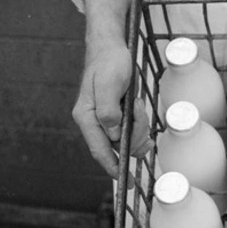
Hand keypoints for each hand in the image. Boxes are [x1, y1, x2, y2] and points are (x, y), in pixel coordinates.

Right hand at [72, 40, 151, 186]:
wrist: (111, 47)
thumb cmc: (109, 62)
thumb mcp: (110, 83)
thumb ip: (109, 110)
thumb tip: (112, 132)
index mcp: (86, 116)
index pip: (99, 150)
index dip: (113, 167)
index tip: (126, 181)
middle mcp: (94, 121)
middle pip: (117, 145)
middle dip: (134, 138)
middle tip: (140, 116)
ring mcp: (105, 118)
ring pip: (127, 138)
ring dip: (138, 127)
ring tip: (137, 104)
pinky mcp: (116, 114)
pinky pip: (131, 128)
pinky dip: (139, 123)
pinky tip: (139, 108)